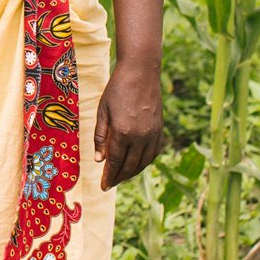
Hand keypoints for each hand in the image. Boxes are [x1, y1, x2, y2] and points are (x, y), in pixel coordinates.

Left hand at [93, 59, 163, 189]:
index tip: (104, 186)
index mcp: (122, 132)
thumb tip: (99, 160)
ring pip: (143, 162)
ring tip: (121, 176)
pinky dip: (145, 162)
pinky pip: (153, 154)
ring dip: (132, 172)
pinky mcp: (160, 131)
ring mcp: (152, 134)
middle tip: (110, 183)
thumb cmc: (117, 89)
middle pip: (129, 166)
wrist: (141, 73)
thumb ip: (101, 136)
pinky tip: (137, 164)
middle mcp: (140, 137)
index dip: (109, 176)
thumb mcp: (102, 111)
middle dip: (119, 177)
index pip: (115, 162)